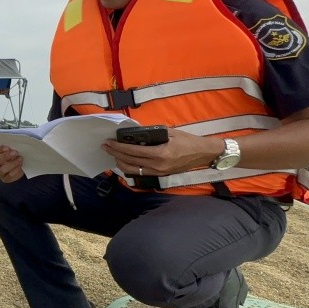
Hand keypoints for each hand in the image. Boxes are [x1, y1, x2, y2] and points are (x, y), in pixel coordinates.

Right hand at [0, 144, 24, 182]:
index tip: (7, 148)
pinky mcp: (4, 179)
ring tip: (20, 159)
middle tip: (15, 153)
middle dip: (5, 157)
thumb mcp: (9, 149)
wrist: (15, 165)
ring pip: (2, 170)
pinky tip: (21, 165)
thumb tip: (14, 147)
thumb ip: (9, 148)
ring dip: (13, 164)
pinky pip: (10, 176)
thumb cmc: (10, 154)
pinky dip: (16, 170)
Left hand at [102, 128, 220, 176]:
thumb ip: (152, 134)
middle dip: (115, 154)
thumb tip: (134, 133)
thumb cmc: (188, 141)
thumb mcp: (170, 132)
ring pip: (132, 170)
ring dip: (120, 162)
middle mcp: (157, 166)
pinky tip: (124, 160)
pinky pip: (140, 173)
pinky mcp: (159, 175)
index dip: (118, 147)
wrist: (203, 154)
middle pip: (129, 161)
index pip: (133, 151)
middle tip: (105, 147)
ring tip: (112, 154)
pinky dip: (129, 167)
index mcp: (160, 154)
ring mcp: (158, 172)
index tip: (109, 142)